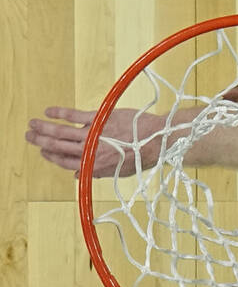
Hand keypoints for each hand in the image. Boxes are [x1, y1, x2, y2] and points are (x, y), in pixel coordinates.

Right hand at [26, 107, 164, 176]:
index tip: (43, 151)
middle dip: (41, 142)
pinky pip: (74, 116)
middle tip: (29, 136)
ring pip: (61, 132)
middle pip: (58, 147)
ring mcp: (93, 135)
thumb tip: (77, 175)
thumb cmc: (142, 156)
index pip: (65, 162)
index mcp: (94, 166)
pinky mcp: (99, 120)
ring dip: (44, 128)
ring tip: (32, 124)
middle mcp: (90, 152)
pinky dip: (60, 113)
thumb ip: (96, 172)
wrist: (158, 140)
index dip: (51, 157)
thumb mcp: (119, 171)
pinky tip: (49, 111)